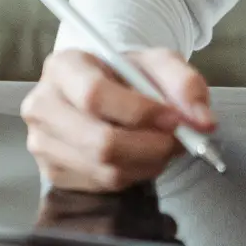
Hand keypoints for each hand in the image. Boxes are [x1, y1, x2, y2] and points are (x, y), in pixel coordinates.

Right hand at [20, 48, 215, 191]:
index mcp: (63, 67)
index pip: (95, 95)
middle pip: (98, 140)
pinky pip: (103, 183)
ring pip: (104, 167)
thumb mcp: (160, 62)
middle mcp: (43, 106)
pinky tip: (146, 155)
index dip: (140, 111)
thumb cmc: (129, 72)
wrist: (107, 88)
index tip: (175, 119)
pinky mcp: (53, 173)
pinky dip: (136, 173)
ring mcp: (43, 144)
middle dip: (150, 145)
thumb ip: (185, 83)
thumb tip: (202, 121)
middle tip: (180, 139)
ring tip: (167, 144)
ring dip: (148, 161)